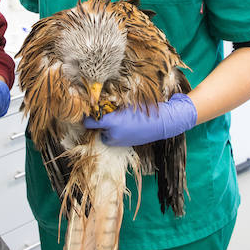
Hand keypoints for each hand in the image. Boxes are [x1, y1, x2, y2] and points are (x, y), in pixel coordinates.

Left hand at [83, 93, 197, 146]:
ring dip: (107, 128)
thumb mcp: (126, 104)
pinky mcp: (124, 145)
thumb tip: (96, 105)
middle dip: (100, 122)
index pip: (89, 122)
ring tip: (119, 119)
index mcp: (111, 122)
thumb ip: (110, 107)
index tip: (88, 111)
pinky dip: (115, 133)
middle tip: (107, 112)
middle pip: (96, 129)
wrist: (161, 123)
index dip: (88, 116)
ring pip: (105, 134)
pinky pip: (113, 139)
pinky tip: (125, 126)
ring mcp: (118, 142)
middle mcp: (112, 135)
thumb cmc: (144, 110)